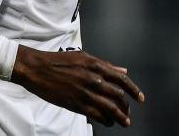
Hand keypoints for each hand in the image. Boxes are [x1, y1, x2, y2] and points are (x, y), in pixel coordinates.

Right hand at [12, 46, 144, 126]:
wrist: (37, 69)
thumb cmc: (58, 61)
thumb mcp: (83, 57)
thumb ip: (104, 65)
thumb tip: (123, 70)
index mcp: (96, 65)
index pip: (122, 79)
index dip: (134, 90)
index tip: (140, 98)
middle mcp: (94, 79)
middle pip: (119, 96)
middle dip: (126, 107)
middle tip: (128, 112)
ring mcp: (86, 93)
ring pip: (111, 109)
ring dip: (121, 117)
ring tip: (124, 122)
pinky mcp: (77, 104)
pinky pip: (98, 115)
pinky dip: (106, 120)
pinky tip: (108, 122)